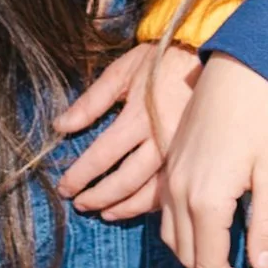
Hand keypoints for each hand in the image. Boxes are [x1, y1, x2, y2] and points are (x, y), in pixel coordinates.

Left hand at [53, 42, 201, 220]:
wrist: (207, 55)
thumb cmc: (161, 59)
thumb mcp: (122, 71)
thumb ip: (91, 101)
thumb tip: (60, 126)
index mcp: (138, 117)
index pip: (101, 156)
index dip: (80, 176)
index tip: (64, 188)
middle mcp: (160, 139)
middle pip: (125, 181)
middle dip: (99, 197)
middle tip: (80, 204)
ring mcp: (180, 151)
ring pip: (151, 192)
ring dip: (125, 207)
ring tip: (105, 213)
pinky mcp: (194, 155)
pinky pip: (173, 187)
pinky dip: (153, 203)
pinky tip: (137, 206)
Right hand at [159, 54, 267, 267]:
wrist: (242, 63)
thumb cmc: (265, 114)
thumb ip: (267, 224)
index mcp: (206, 199)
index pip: (208, 263)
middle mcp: (180, 191)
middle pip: (187, 254)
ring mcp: (172, 175)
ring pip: (171, 235)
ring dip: (195, 258)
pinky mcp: (172, 161)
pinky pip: (166, 210)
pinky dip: (182, 233)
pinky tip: (206, 232)